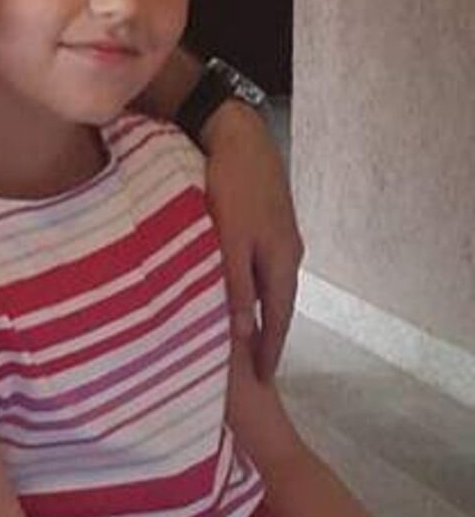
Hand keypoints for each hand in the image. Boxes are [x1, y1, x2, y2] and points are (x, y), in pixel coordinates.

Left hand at [201, 101, 303, 379]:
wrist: (235, 135)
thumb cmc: (229, 187)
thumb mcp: (230, 241)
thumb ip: (235, 286)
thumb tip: (243, 332)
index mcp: (282, 260)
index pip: (279, 318)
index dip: (270, 350)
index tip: (264, 381)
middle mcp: (286, 251)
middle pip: (277, 305)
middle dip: (267, 338)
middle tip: (254, 370)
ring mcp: (276, 234)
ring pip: (267, 286)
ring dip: (257, 314)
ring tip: (242, 340)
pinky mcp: (262, 221)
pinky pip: (257, 267)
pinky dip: (249, 289)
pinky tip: (234, 295)